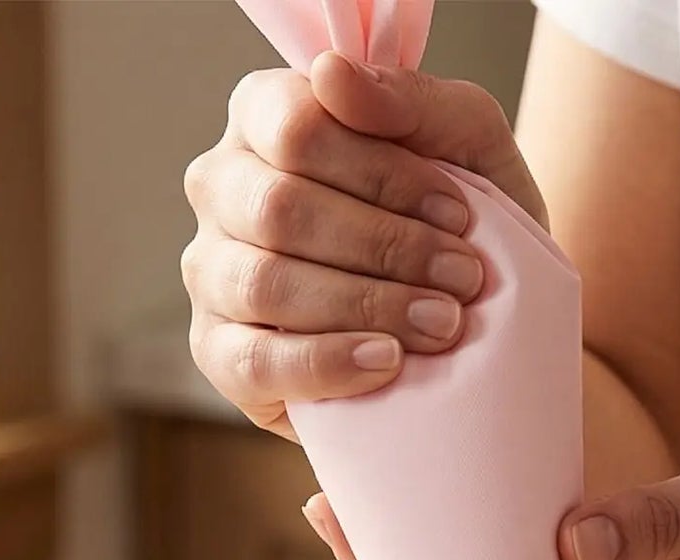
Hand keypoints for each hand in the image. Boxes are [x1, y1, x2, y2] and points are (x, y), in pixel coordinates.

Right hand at [182, 53, 544, 437]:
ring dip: (366, 305)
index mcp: (264, 117)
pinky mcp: (218, 352)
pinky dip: (327, 364)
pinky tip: (387, 362)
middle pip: (280, 208)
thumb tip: (333, 76)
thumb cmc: (454, 223)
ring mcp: (210, 273)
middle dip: (385, 248)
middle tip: (462, 280)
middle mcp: (222, 188)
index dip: (383, 175)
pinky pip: (255, 360)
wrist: (469, 323)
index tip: (459, 215)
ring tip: (440, 324)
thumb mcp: (464, 144)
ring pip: (266, 283)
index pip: (297, 128)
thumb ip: (411, 99)